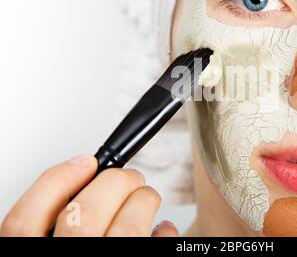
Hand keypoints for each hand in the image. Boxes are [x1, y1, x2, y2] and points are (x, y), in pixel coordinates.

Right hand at [0, 155, 178, 236]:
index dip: (55, 181)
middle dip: (114, 182)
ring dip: (144, 201)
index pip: (24, 221)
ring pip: (127, 229)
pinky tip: (161, 228)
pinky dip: (163, 231)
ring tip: (146, 197)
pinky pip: (157, 244)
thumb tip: (80, 176)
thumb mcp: (46, 242)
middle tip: (128, 177)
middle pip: (83, 215)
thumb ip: (50, 222)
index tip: (82, 161)